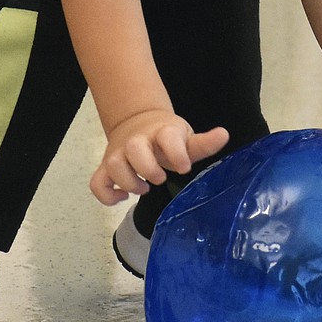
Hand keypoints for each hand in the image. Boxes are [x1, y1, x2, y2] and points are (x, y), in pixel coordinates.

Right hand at [89, 110, 228, 205]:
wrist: (137, 123)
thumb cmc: (167, 138)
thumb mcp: (185, 138)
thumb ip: (203, 143)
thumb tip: (224, 135)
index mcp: (162, 132)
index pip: (167, 136)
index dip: (176, 153)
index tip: (184, 168)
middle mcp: (137, 141)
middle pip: (134, 148)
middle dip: (147, 167)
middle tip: (160, 179)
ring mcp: (119, 154)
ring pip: (113, 165)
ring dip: (128, 181)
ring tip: (144, 188)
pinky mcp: (106, 167)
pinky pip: (97, 183)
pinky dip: (107, 195)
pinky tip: (122, 197)